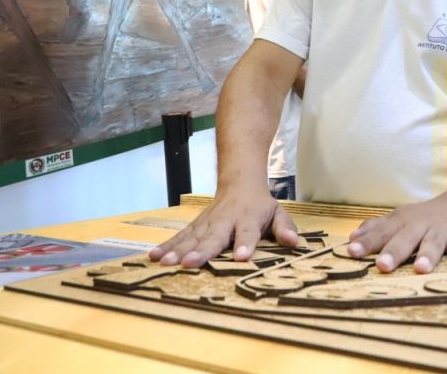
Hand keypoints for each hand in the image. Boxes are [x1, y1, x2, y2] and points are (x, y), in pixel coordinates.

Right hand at [148, 186, 298, 267]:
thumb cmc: (259, 205)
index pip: (247, 232)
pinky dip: (166, 246)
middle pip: (213, 237)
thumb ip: (284, 227)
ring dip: (178, 251)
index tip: (241, 256)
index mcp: (248, 219)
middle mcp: (225, 221)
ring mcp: (207, 223)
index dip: (245, 243)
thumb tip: (293, 242)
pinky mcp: (195, 226)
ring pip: (192, 237)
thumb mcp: (278, 212)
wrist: (239, 181)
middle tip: (191, 263)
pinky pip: (179, 236)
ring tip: (167, 264)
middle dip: (202, 251)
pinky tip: (154, 257)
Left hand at [347, 186, 446, 273]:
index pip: (382, 232)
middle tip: (383, 265)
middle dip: (394, 251)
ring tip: (421, 269)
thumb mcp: (399, 218)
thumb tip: (351, 238)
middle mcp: (420, 224)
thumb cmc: (422, 218)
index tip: (352, 252)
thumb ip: (376, 228)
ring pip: (433, 242)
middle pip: (406, 238)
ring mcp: (442, 229)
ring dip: (427, 254)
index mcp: (402, 221)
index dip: (368, 242)